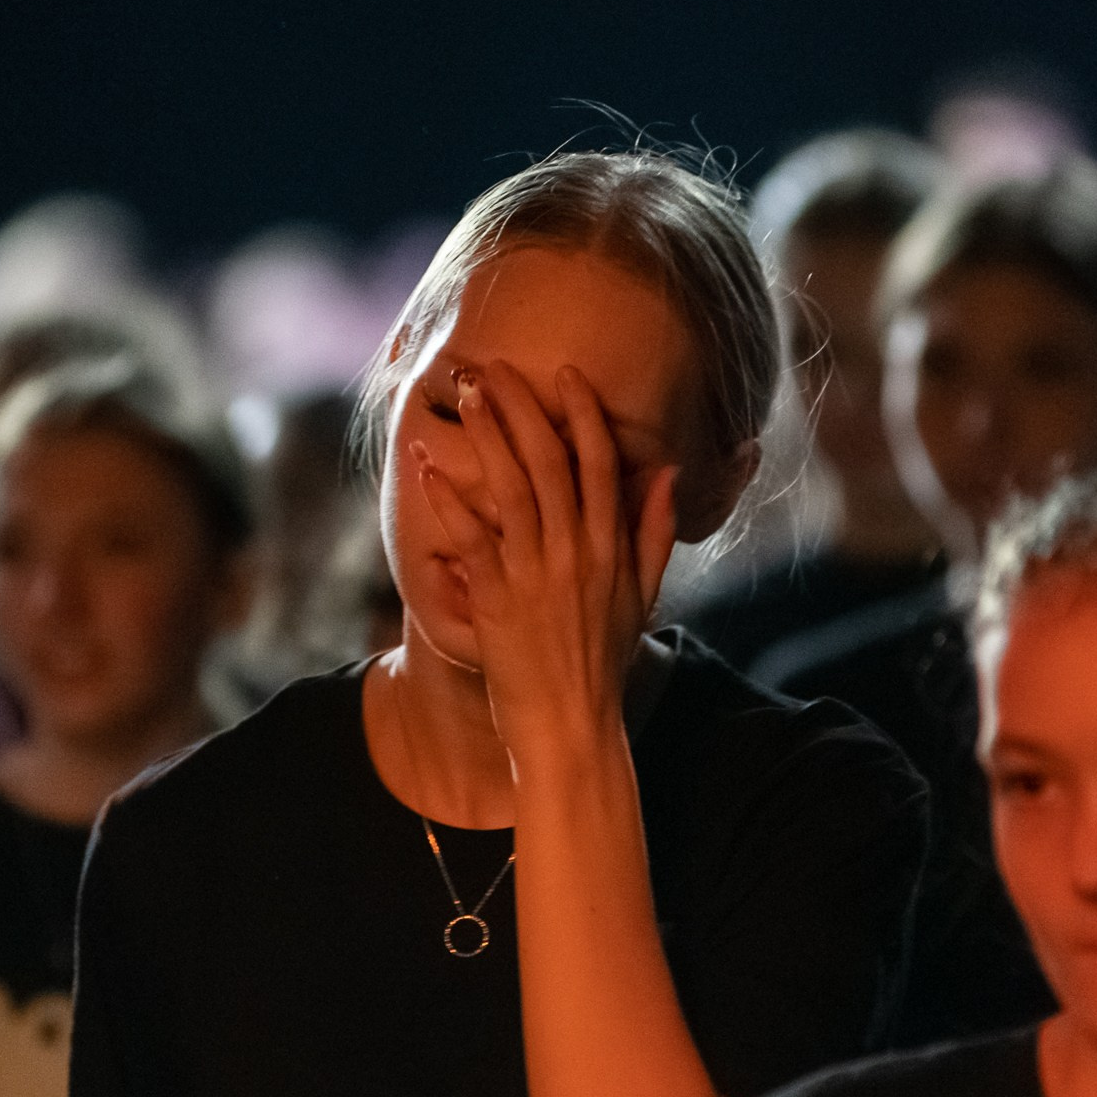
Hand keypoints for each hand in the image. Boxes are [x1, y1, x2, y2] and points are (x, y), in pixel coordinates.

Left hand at [413, 362, 677, 760]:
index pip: (600, 465)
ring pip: (510, 488)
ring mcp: (537, 577)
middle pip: (549, 463)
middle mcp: (576, 555)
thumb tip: (667, 473)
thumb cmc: (602, 665)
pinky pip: (472, 538)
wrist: (571, 729)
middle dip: (521, 407)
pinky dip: (450, 499)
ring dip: (484, 436)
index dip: (582, 414)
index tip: (564, 373)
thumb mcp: (642, 597)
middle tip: (491, 367)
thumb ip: (654, 533)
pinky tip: (429, 466)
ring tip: (462, 395)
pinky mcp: (498, 602)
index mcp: (611, 550)